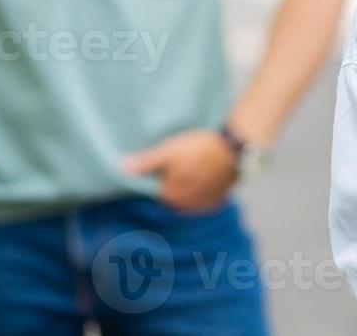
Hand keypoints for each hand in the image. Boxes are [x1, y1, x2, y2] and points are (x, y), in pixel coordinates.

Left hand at [122, 129, 238, 212]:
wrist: (236, 149)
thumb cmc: (199, 149)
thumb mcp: (168, 151)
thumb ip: (145, 163)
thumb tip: (121, 168)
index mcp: (170, 196)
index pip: (156, 188)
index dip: (158, 174)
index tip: (165, 160)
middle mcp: (186, 206)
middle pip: (172, 193)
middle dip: (173, 180)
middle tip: (181, 160)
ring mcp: (204, 204)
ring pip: (188, 195)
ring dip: (188, 185)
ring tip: (194, 164)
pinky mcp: (218, 199)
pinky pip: (204, 196)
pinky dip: (203, 188)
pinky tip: (206, 173)